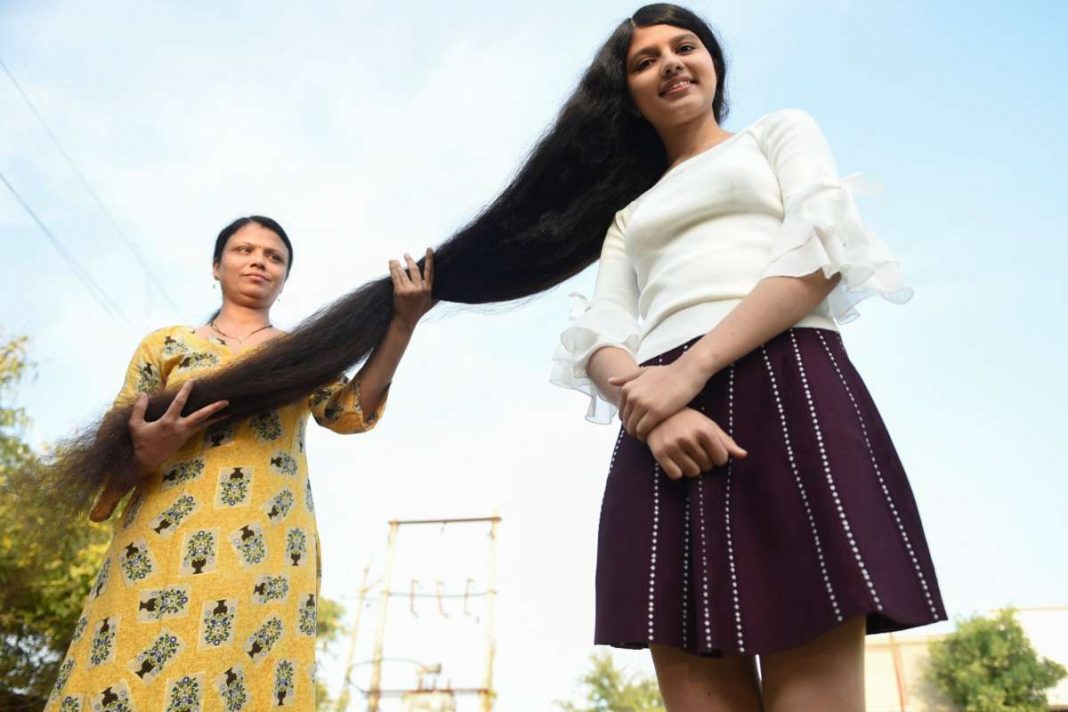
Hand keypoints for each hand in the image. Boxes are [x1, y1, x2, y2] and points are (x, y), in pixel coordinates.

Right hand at [89, 380, 227, 521]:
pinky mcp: (185, 439)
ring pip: (203, 423)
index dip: (186, 391)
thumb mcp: (135, 425)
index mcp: (168, 422)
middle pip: (201, 416)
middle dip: (213, 408)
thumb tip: (143, 393)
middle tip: (226, 401)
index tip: (193, 381)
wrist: (146, 461)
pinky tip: (213, 419)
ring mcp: (184, 434)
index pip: (179, 403)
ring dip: (215, 416)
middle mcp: (180, 428)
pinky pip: (199, 428)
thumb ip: (139, 408)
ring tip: (227, 410)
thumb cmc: (140, 442)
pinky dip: (207, 423)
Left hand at [389, 248, 434, 329]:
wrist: (405, 321)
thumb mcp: (430, 304)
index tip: (429, 249)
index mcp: (428, 290)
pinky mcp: (399, 291)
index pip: (430, 271)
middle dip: (409, 260)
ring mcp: (409, 290)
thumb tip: (446, 290)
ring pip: (403, 272)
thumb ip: (436, 296)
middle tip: (406, 254)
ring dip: (398, 264)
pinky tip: (391, 264)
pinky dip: (393, 269)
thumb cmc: (417, 312)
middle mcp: (419, 289)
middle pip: (414, 269)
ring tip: (394, 259)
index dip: (430, 259)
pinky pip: (396, 277)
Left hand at [611, 358, 708, 440]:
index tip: (638, 424)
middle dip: (633, 429)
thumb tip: (609, 381)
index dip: (629, 421)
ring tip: (648, 435)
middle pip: (626, 422)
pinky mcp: (656, 413)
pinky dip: (645, 436)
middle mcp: (632, 396)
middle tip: (643, 433)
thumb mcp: (644, 372)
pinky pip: (643, 431)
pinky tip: (653, 435)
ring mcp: (643, 405)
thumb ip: (627, 378)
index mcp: (627, 388)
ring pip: (633, 428)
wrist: (687, 372)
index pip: (621, 413)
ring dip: (638, 434)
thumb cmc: (668, 372)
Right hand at [646, 407, 746, 479]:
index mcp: (704, 430)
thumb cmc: (688, 420)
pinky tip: (674, 459)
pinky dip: (677, 471)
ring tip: (685, 454)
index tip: (709, 449)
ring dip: (691, 467)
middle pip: (707, 467)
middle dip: (703, 461)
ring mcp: (673, 446)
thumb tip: (744, 455)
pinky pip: (676, 475)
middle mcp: (688, 438)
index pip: (721, 460)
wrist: (656, 414)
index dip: (717, 457)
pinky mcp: (660, 453)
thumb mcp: (708, 425)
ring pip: (692, 473)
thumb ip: (726, 442)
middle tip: (694, 448)